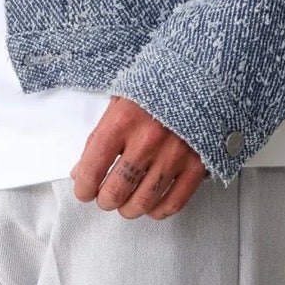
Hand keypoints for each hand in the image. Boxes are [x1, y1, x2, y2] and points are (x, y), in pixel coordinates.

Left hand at [71, 97, 206, 219]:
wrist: (203, 73)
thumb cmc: (157, 88)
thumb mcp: (121, 101)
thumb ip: (100, 137)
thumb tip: (81, 173)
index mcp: (123, 120)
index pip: (93, 168)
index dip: (84, 188)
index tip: (84, 191)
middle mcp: (148, 140)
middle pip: (117, 191)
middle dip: (106, 201)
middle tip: (106, 198)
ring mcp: (174, 154)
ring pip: (144, 202)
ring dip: (129, 209)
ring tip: (126, 205)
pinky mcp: (197, 164)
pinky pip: (173, 202)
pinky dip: (158, 211)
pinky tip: (152, 206)